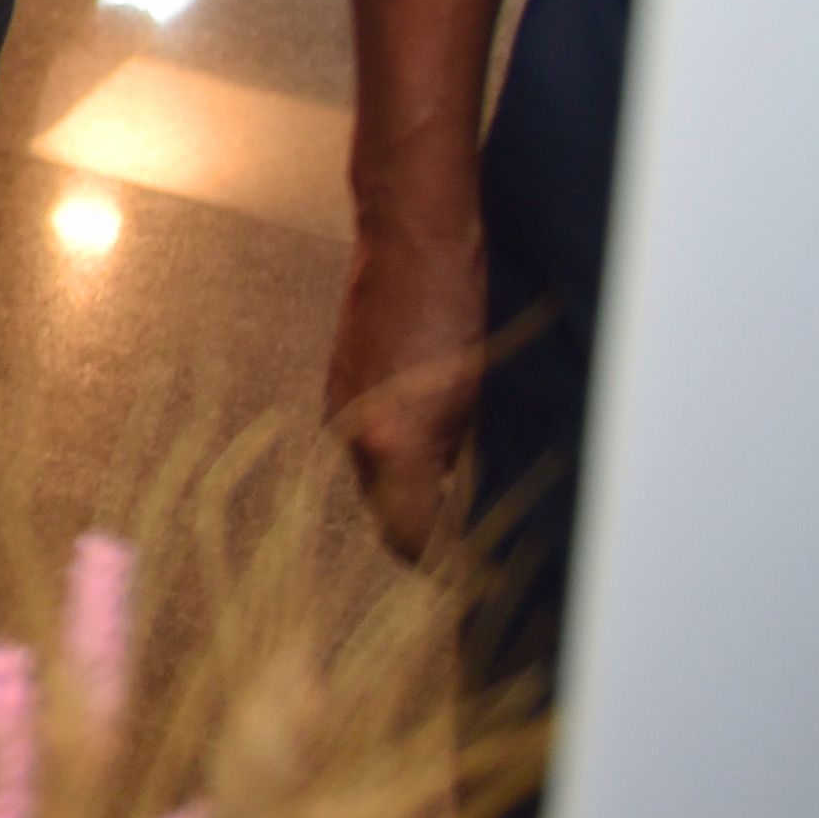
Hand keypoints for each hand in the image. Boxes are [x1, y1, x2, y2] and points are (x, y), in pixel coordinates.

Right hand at [327, 208, 492, 562]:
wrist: (411, 241)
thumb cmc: (457, 308)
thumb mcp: (479, 399)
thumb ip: (466, 464)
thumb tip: (474, 512)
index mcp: (392, 442)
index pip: (410, 537)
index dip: (443, 564)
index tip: (475, 576)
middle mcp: (353, 432)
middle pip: (385, 514)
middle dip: (427, 533)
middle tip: (476, 544)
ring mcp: (340, 408)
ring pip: (375, 480)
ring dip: (412, 494)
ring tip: (462, 495)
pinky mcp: (340, 388)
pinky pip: (367, 446)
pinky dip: (398, 459)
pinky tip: (438, 446)